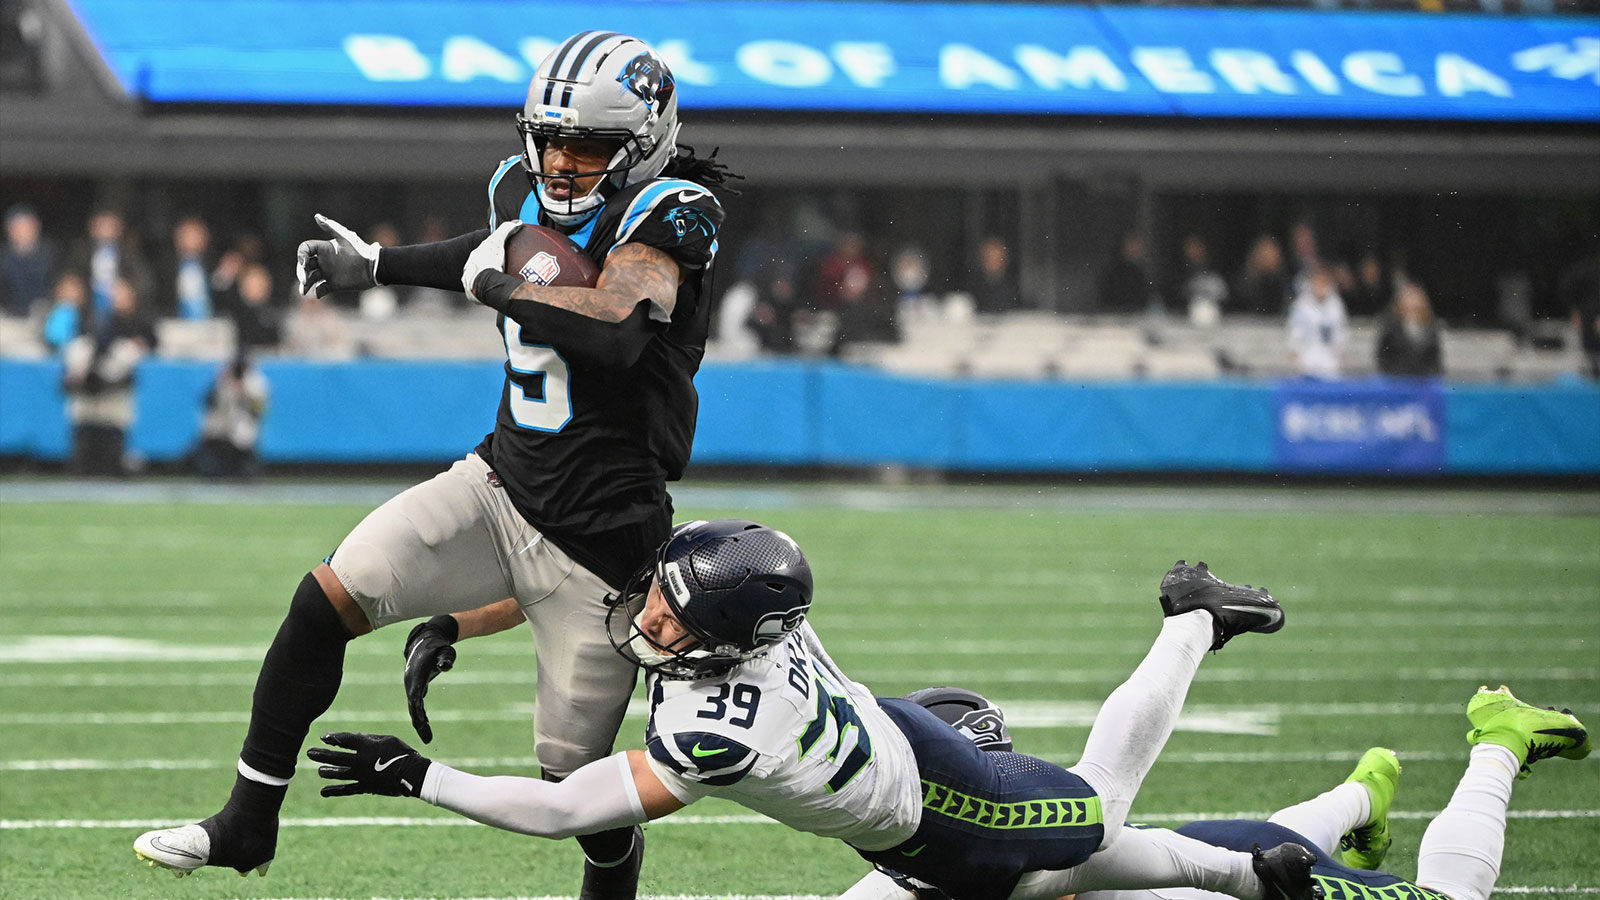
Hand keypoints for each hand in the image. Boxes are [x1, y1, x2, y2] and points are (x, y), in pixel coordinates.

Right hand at [296, 214, 379, 296]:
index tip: (304, 263)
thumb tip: (316, 216)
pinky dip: (316, 292)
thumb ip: (331, 227)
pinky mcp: (334, 284)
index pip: (305, 250)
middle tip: (304, 280)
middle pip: (305, 266)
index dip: (301, 256)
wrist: (374, 267)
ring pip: (311, 279)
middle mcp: (323, 261)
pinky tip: (316, 294)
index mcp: (323, 249)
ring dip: (305, 284)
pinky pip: (321, 289)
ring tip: (303, 291)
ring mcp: (328, 273)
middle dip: (301, 272)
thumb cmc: (361, 250)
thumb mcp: (346, 238)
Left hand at [309, 732, 431, 796]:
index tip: (323, 737)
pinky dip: (334, 791)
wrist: (412, 774)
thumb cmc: (402, 752)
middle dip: (322, 754)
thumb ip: (369, 738)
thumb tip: (354, 737)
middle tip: (310, 753)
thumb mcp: (387, 739)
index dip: (333, 738)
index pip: (344, 740)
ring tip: (320, 770)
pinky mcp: (365, 787)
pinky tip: (323, 792)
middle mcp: (360, 761)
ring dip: (327, 772)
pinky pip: (347, 790)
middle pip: (336, 757)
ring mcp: (361, 775)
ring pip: (338, 774)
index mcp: (366, 746)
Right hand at [403, 615, 457, 743]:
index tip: (423, 725)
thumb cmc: (438, 646)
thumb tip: (446, 666)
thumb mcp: (445, 650)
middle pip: (412, 707)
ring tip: (428, 739)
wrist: (426, 640)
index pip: (415, 698)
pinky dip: (420, 715)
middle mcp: (411, 683)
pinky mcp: (415, 687)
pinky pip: (416, 704)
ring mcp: (412, 685)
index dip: (418, 712)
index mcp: (417, 676)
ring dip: (419, 722)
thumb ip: (446, 658)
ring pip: (413, 707)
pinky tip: (425, 727)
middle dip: (419, 723)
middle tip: (428, 740)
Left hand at [462, 221, 523, 311]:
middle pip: (479, 269)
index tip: (498, 256)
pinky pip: (481, 295)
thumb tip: (517, 222)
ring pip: (479, 283)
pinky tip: (496, 296)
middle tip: (500, 272)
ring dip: (487, 284)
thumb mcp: (498, 240)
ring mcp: (469, 283)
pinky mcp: (472, 296)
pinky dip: (488, 295)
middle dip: (487, 270)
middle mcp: (468, 270)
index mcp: (474, 258)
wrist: (482, 281)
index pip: (481, 254)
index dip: (490, 254)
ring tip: (499, 286)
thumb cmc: (489, 260)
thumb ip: (506, 229)